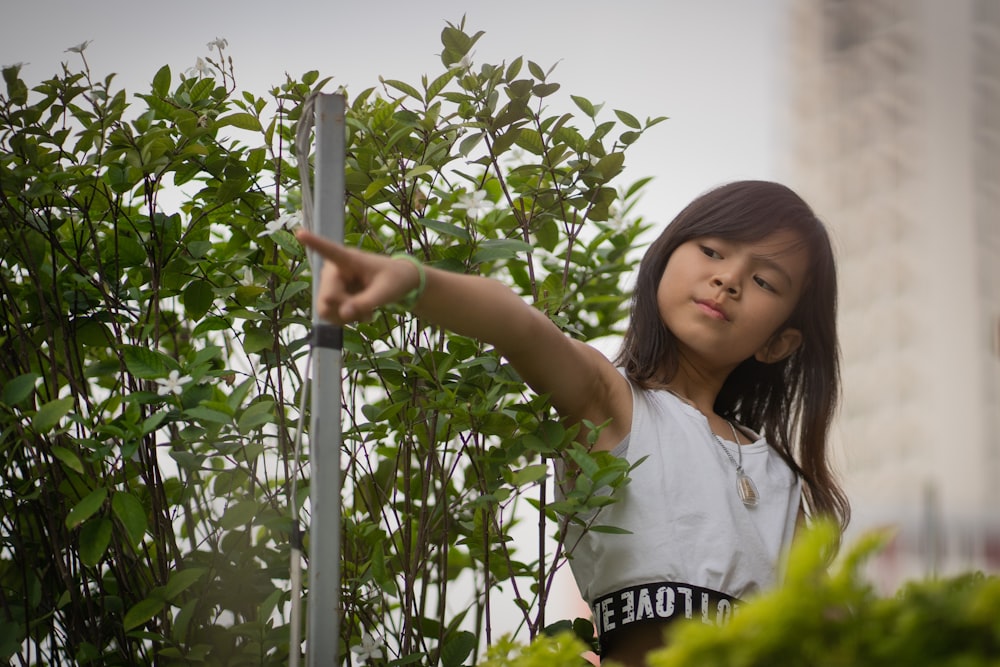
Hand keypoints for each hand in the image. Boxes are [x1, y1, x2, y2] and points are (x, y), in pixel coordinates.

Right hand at [296, 230, 420, 324]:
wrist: (398, 285)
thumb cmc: (394, 281)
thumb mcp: (385, 293)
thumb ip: (365, 303)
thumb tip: (343, 314)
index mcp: (349, 259)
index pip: (329, 250)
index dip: (314, 243)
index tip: (300, 232)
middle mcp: (334, 269)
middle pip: (328, 297)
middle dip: (345, 309)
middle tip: (366, 309)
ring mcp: (330, 283)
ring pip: (325, 309)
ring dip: (346, 317)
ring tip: (364, 311)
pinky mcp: (330, 295)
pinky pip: (329, 315)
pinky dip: (345, 319)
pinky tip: (359, 313)